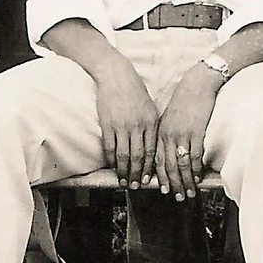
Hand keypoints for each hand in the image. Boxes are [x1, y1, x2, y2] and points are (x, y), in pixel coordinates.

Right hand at [93, 57, 163, 186]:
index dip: (150, 168)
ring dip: (124, 171)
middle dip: (137, 174)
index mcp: (151, 122)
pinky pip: (110, 147)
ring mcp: (122, 126)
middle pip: (139, 157)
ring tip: (124, 182)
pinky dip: (111, 160)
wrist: (116, 75)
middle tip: (136, 187)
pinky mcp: (107, 124)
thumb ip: (152, 126)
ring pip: (124, 155)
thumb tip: (154, 145)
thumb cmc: (134, 91)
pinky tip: (113, 168)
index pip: (152, 151)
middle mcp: (138, 126)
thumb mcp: (150, 107)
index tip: (149, 180)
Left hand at [156, 66, 220, 199]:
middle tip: (177, 198)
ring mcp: (181, 134)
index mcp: (160, 132)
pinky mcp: (195, 132)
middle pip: (167, 166)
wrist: (197, 84)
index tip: (162, 189)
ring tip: (189, 193)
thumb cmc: (185, 99)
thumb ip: (168, 134)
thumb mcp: (170, 117)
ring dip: (185, 181)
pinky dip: (195, 169)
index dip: (159, 177)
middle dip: (172, 184)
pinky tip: (197, 178)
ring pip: (180, 164)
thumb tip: (170, 151)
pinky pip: (194, 156)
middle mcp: (168, 135)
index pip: (157, 159)